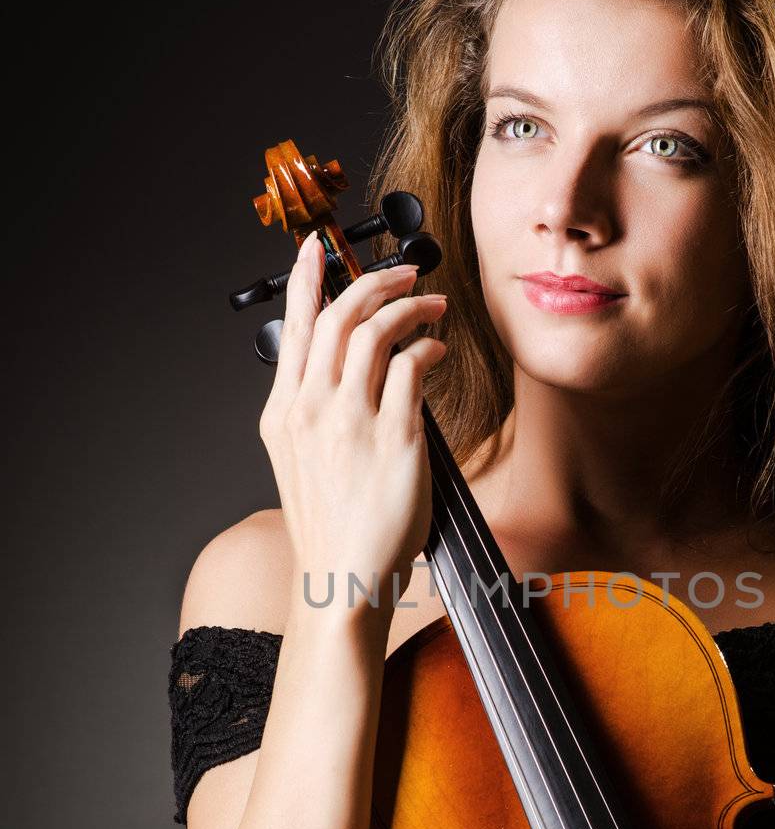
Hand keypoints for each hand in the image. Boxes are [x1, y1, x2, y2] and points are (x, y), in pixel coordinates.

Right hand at [258, 231, 447, 628]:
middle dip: (374, 281)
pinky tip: (438, 350)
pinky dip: (429, 348)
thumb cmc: (331, 526)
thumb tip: (348, 370)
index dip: (307, 280)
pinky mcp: (395, 438)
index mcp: (284, 413)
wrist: (340, 580)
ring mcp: (352, 422)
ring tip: (431, 305)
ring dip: (410, 307)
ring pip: (377, 332)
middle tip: (404, 272)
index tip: (314, 248)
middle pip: (340, 318)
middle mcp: (312, 409)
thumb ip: (316, 413)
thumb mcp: (300, 461)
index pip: (296, 329)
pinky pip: (414, 369)